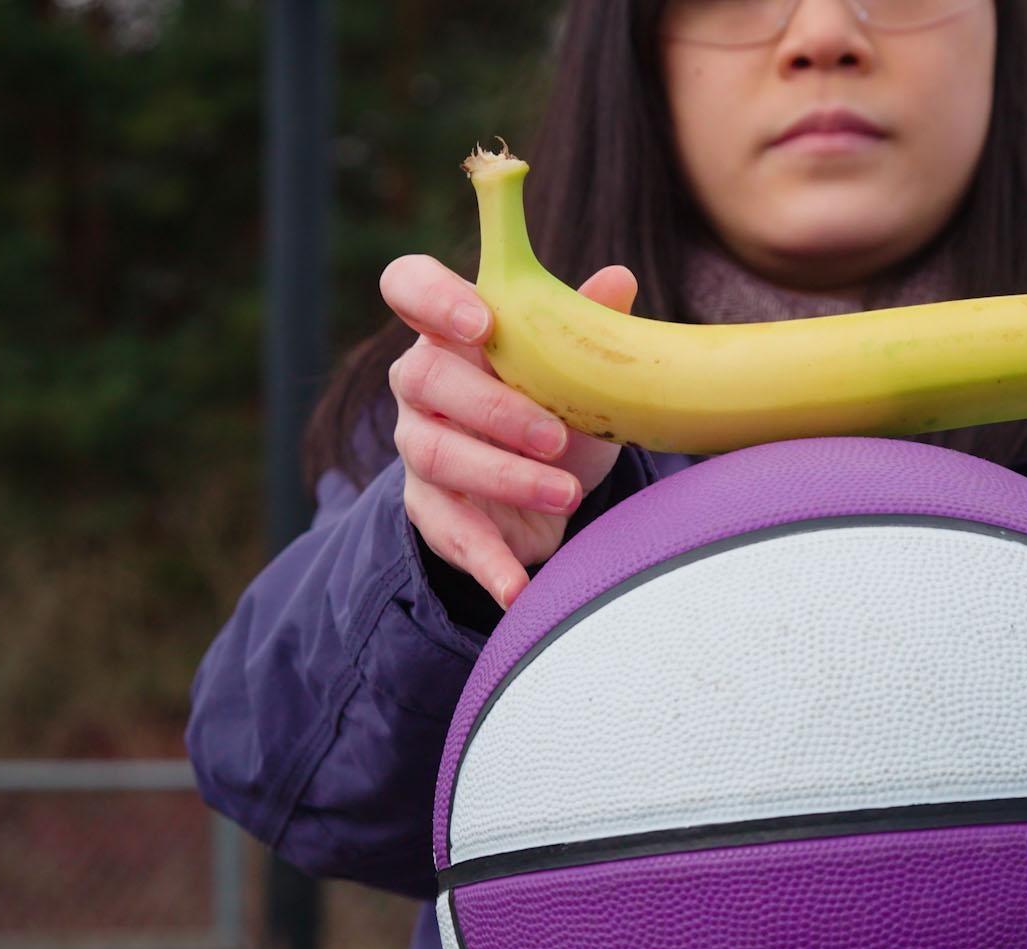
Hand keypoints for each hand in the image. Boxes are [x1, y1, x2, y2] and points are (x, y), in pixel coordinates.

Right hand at [381, 253, 635, 609]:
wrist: (551, 489)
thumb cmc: (557, 406)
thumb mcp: (578, 369)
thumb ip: (586, 325)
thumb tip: (618, 280)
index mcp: (452, 331)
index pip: (408, 286)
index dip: (433, 298)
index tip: (481, 323)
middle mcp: (423, 384)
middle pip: (424, 379)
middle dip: (494, 408)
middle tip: (556, 436)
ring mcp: (420, 447)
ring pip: (439, 456)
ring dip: (506, 478)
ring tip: (567, 495)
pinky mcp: (431, 510)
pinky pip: (450, 536)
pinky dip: (489, 565)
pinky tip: (519, 590)